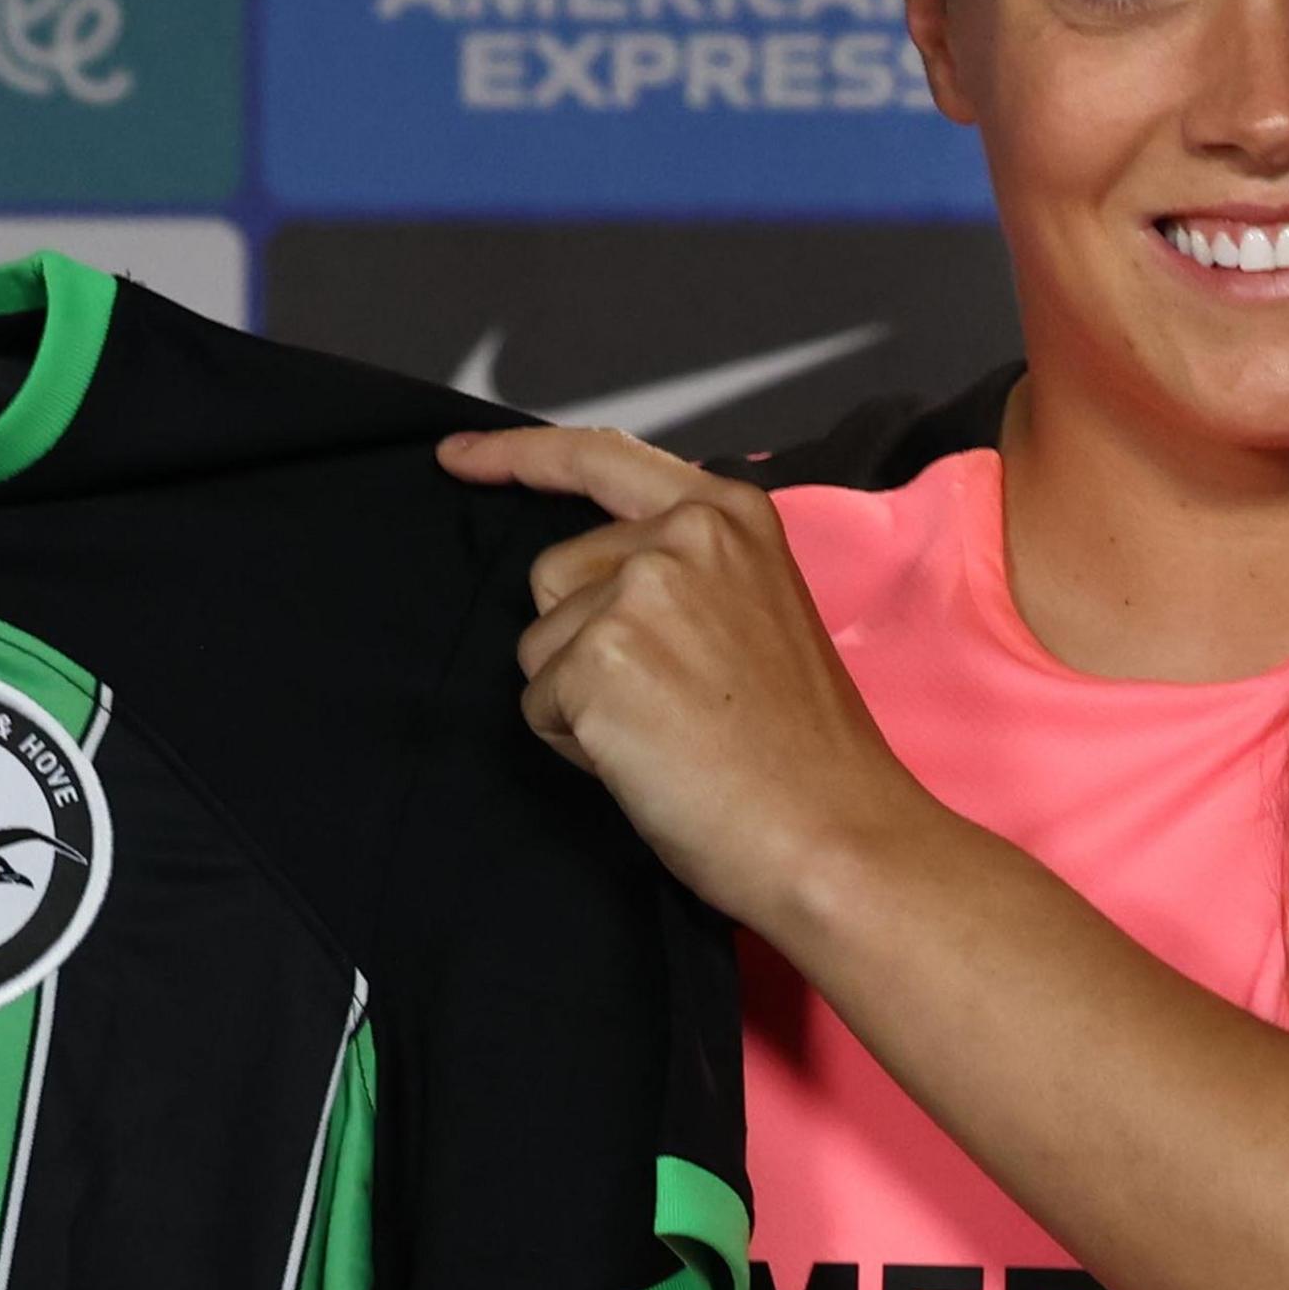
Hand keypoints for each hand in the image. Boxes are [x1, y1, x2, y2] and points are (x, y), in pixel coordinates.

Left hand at [435, 425, 940, 927]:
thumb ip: (679, 574)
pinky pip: (539, 706)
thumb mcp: (753, 612)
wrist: (830, 832)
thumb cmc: (799, 751)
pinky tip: (650, 760)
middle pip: (553, 575)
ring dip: (582, 699)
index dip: (518, 456)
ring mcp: (637, 594)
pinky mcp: (598, 660)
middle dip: (584, 642)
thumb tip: (583, 587)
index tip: (458, 457)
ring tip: (670, 734)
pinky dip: (577, 745)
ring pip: (541, 646)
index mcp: (730, 515)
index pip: (600, 458)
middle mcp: (681, 537)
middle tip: (675, 703)